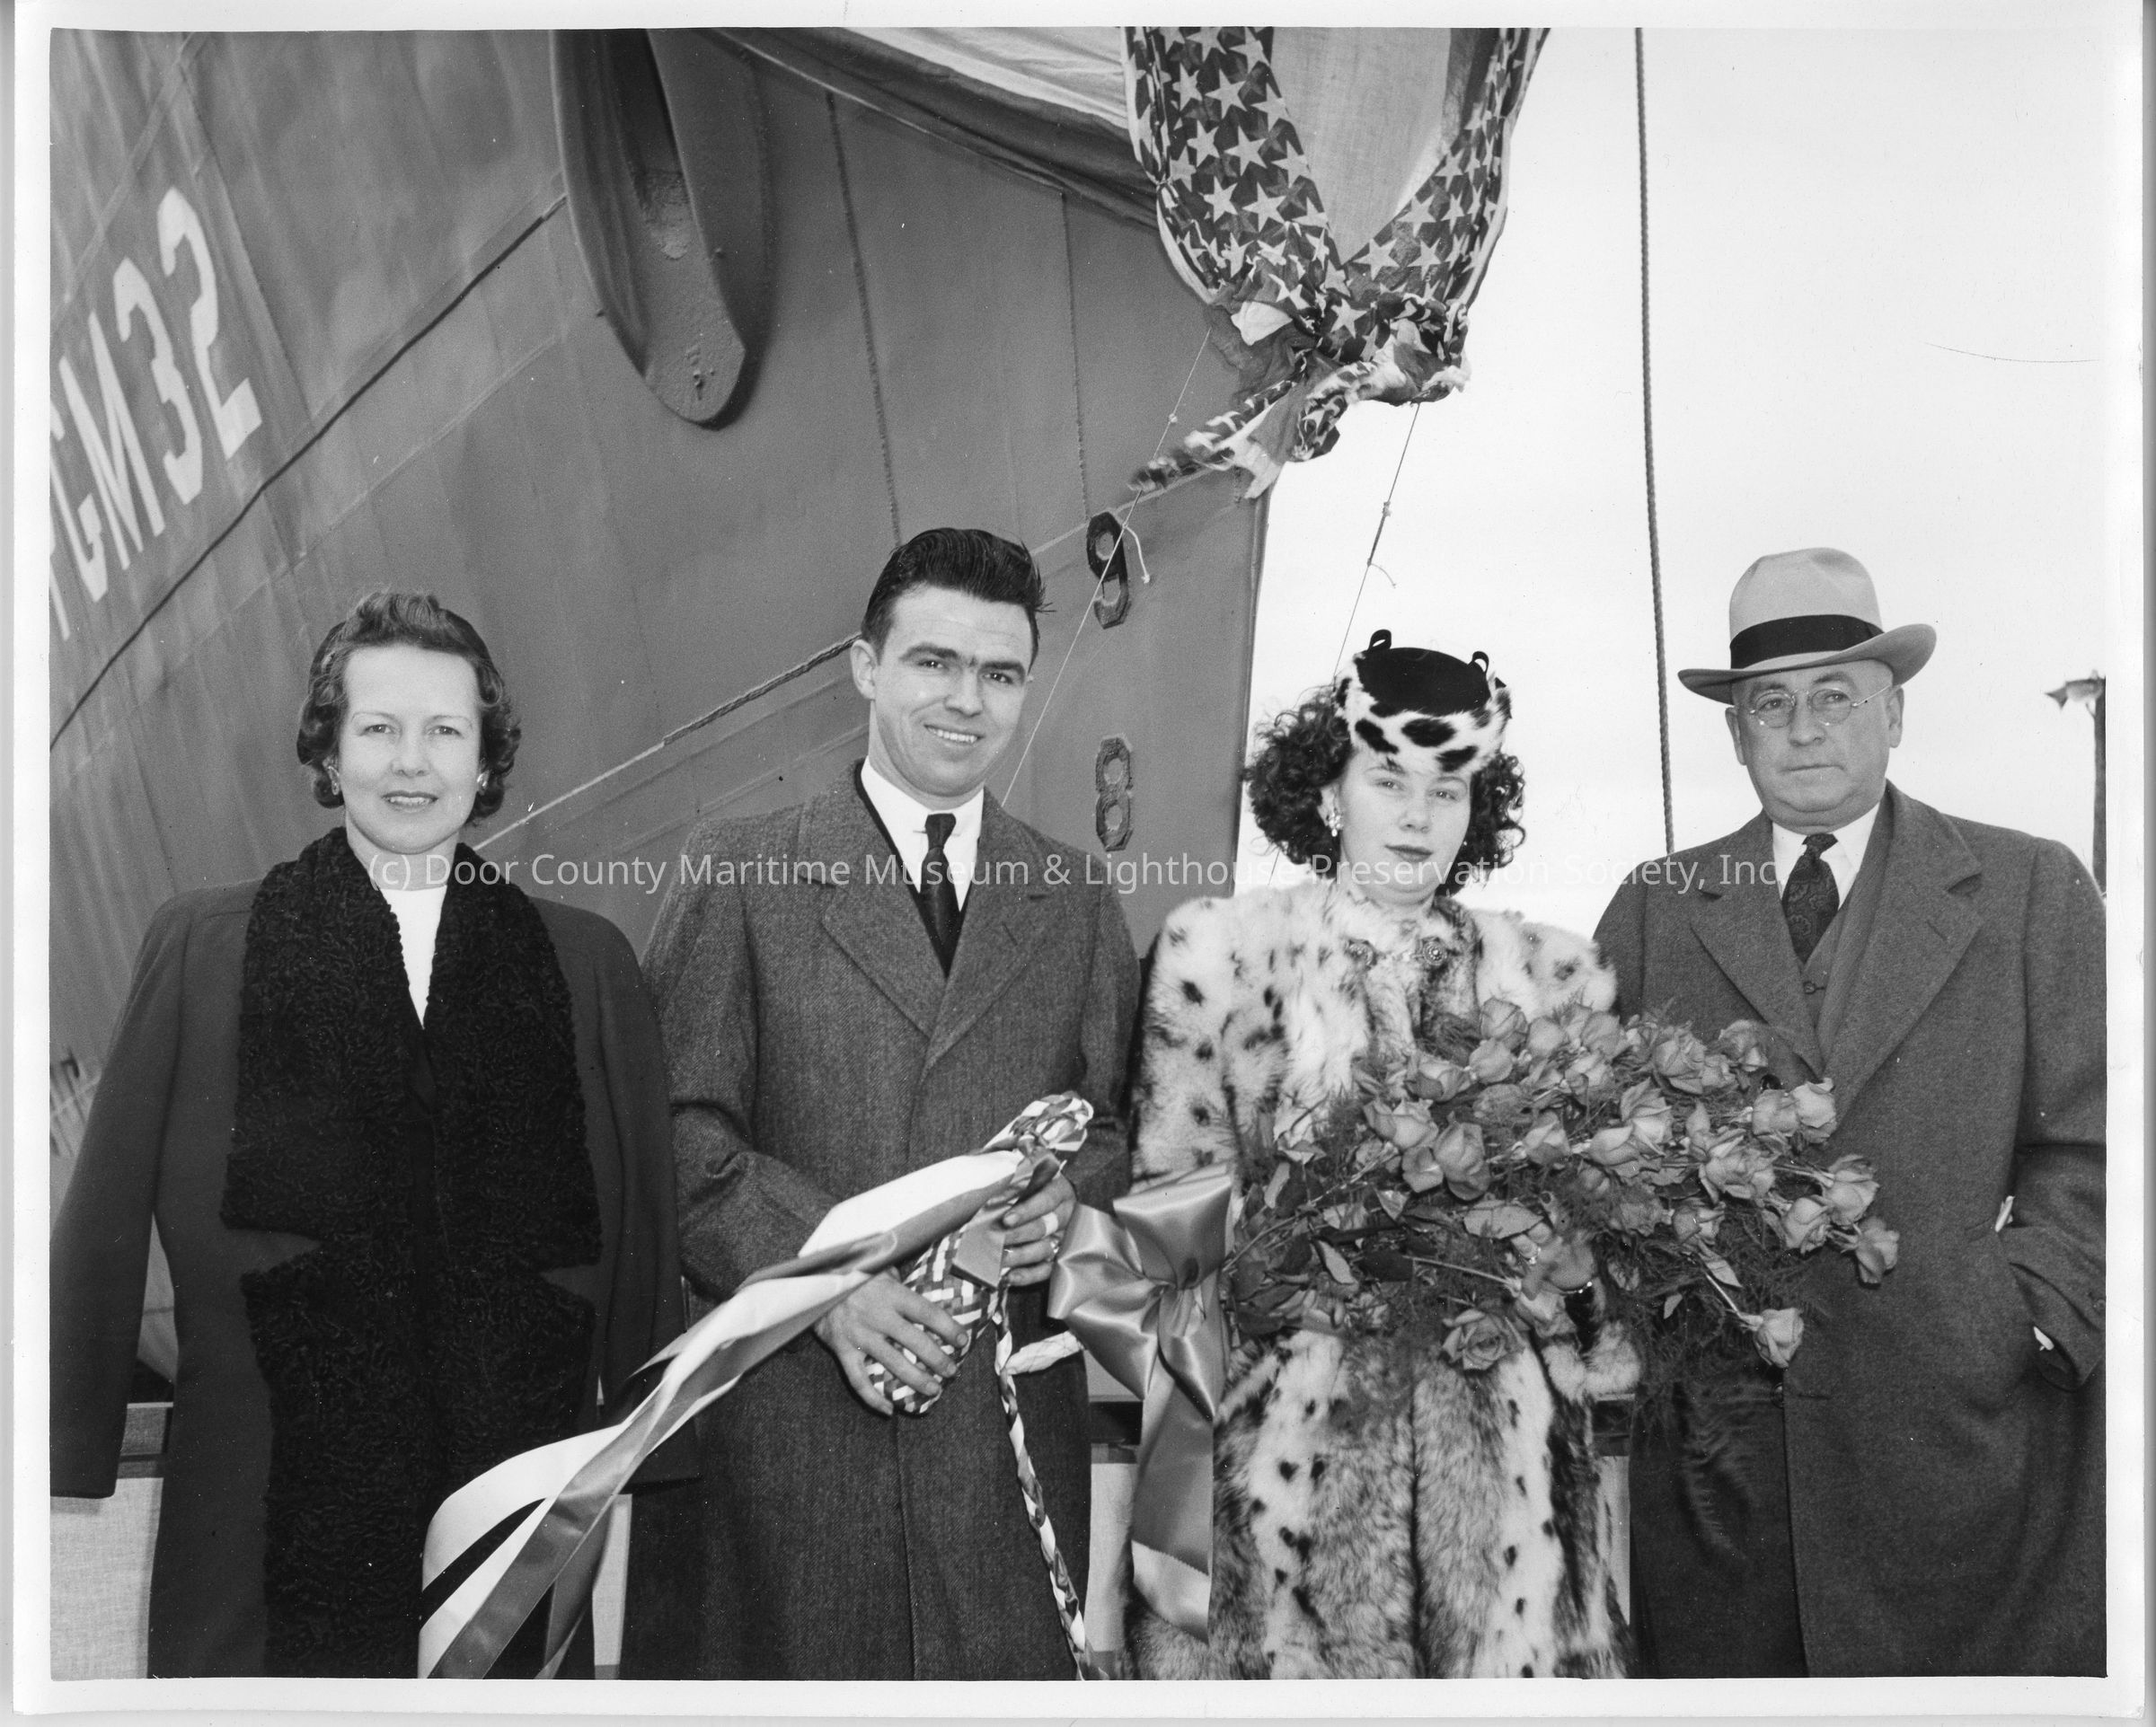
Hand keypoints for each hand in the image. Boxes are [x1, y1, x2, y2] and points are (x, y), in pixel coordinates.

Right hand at [813, 1271, 966, 1415]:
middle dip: (939, 1360)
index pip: (928, 1313)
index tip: (963, 1340)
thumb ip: (900, 1282)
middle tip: (952, 1372)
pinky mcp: (842, 1349)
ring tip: (933, 1391)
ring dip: (916, 1381)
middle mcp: (878, 1315)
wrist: (813, 1280)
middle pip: (917, 1342)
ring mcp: (859, 1335)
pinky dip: (873, 1399)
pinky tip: (888, 1410)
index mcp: (891, 1294)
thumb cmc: (853, 1273)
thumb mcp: (880, 1269)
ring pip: (894, 1365)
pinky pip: (859, 1380)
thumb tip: (926, 1289)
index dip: (949, 1328)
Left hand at [998, 1171, 1076, 1286]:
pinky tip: (1010, 1276)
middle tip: (995, 1239)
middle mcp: (1064, 1215)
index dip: (1026, 1210)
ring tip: (999, 1259)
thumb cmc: (1037, 1183)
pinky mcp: (1058, 1257)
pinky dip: (1028, 1275)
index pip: (1045, 1201)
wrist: (1060, 1195)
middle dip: (1017, 1235)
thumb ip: (1016, 1179)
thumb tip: (992, 1184)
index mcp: (1059, 1191)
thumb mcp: (1032, 1174)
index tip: (1006, 1219)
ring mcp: (1063, 1238)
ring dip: (1019, 1255)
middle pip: (1043, 1227)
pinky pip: (1046, 1270)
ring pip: (1043, 1249)